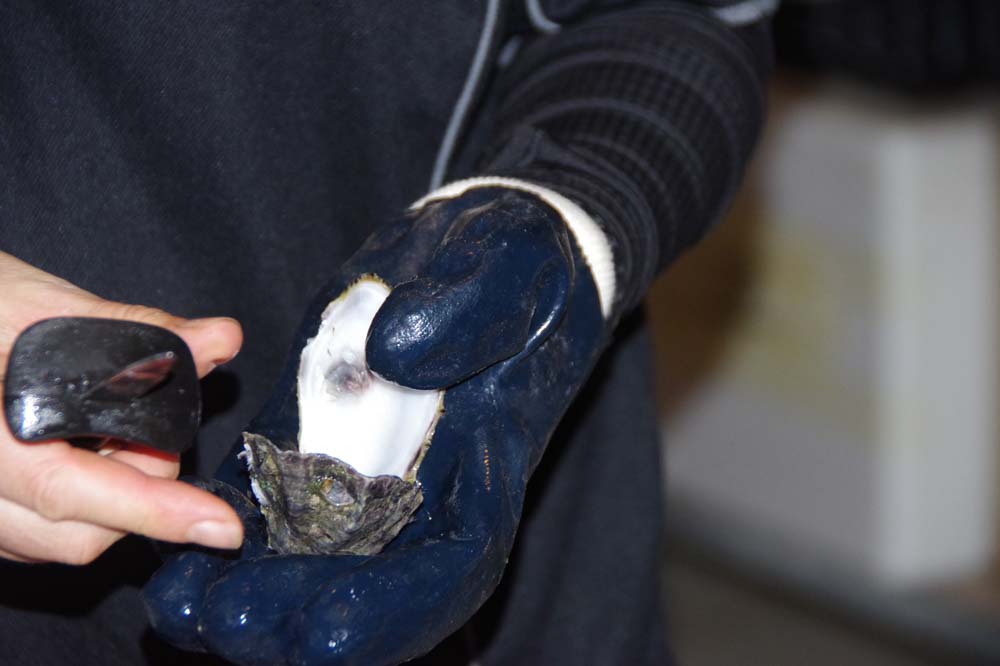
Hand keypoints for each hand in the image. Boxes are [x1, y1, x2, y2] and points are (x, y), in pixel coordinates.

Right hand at [0, 251, 245, 563]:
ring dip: (109, 499)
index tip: (220, 527)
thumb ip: (132, 330)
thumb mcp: (39, 304)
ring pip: (55, 544)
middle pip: (75, 534)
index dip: (153, 512)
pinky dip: (77, 505)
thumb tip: (220, 339)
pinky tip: (76, 451)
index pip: (67, 492)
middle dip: (139, 488)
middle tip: (145, 425)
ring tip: (101, 430)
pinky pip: (31, 537)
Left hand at [144, 184, 610, 664]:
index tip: (327, 632)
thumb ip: (466, 311)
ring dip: (255, 588)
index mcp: (487, 456)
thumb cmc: (518, 259)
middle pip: (374, 577)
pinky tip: (175, 541)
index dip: (394, 608)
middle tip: (227, 624)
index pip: (454, 560)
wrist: (485, 244)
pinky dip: (229, 520)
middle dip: (303, 615)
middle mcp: (427, 476)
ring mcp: (369, 456)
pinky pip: (274, 487)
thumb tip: (399, 353)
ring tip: (186, 607)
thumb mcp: (509, 268)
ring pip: (316, 546)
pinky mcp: (319, 424)